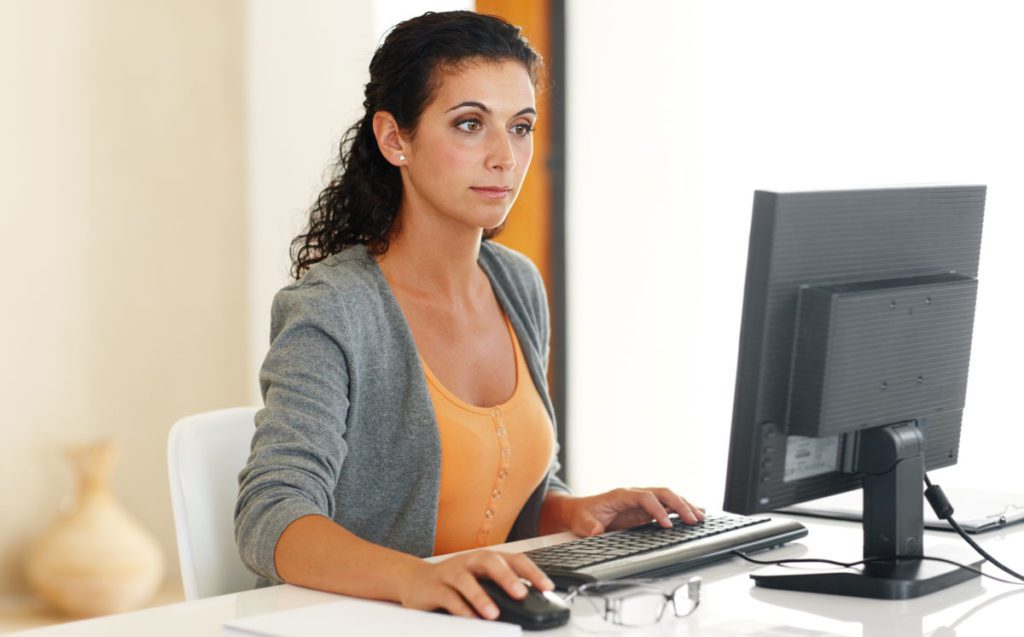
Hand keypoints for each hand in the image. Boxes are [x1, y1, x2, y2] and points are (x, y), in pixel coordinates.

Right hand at [398, 550, 553, 619]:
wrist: (415, 581)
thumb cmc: (454, 582)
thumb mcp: (480, 581)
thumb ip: (500, 588)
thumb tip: (529, 601)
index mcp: (485, 559)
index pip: (513, 559)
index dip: (531, 571)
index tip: (547, 586)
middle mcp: (469, 562)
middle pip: (489, 561)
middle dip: (507, 577)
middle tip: (521, 593)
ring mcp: (450, 572)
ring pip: (466, 580)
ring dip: (481, 596)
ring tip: (493, 613)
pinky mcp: (434, 587)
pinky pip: (448, 597)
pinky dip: (460, 608)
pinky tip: (470, 619)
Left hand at [553, 487, 703, 536]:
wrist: (580, 511)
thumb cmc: (583, 515)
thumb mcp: (583, 523)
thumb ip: (590, 528)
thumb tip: (596, 533)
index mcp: (621, 495)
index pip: (646, 497)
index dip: (658, 510)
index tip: (667, 525)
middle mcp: (634, 494)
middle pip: (662, 493)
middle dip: (679, 505)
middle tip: (693, 520)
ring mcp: (641, 501)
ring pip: (668, 497)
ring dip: (684, 505)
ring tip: (700, 517)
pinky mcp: (645, 510)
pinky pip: (667, 506)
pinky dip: (681, 509)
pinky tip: (695, 513)